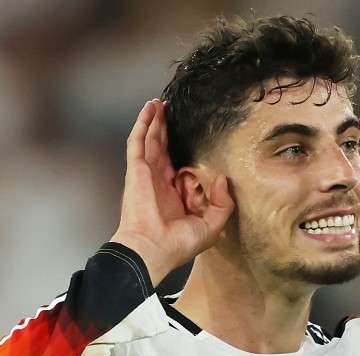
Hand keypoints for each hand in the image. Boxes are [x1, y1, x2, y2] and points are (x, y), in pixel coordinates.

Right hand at [110, 100, 232, 284]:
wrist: (152, 248)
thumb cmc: (178, 244)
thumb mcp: (211, 226)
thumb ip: (222, 204)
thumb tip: (223, 180)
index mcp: (174, 198)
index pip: (181, 171)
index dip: (190, 161)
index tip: (201, 150)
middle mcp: (159, 184)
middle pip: (163, 150)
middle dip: (166, 131)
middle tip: (171, 113)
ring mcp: (146, 174)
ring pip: (150, 141)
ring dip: (154, 121)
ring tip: (159, 104)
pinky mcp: (136, 169)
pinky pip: (138, 141)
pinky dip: (142, 124)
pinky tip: (149, 109)